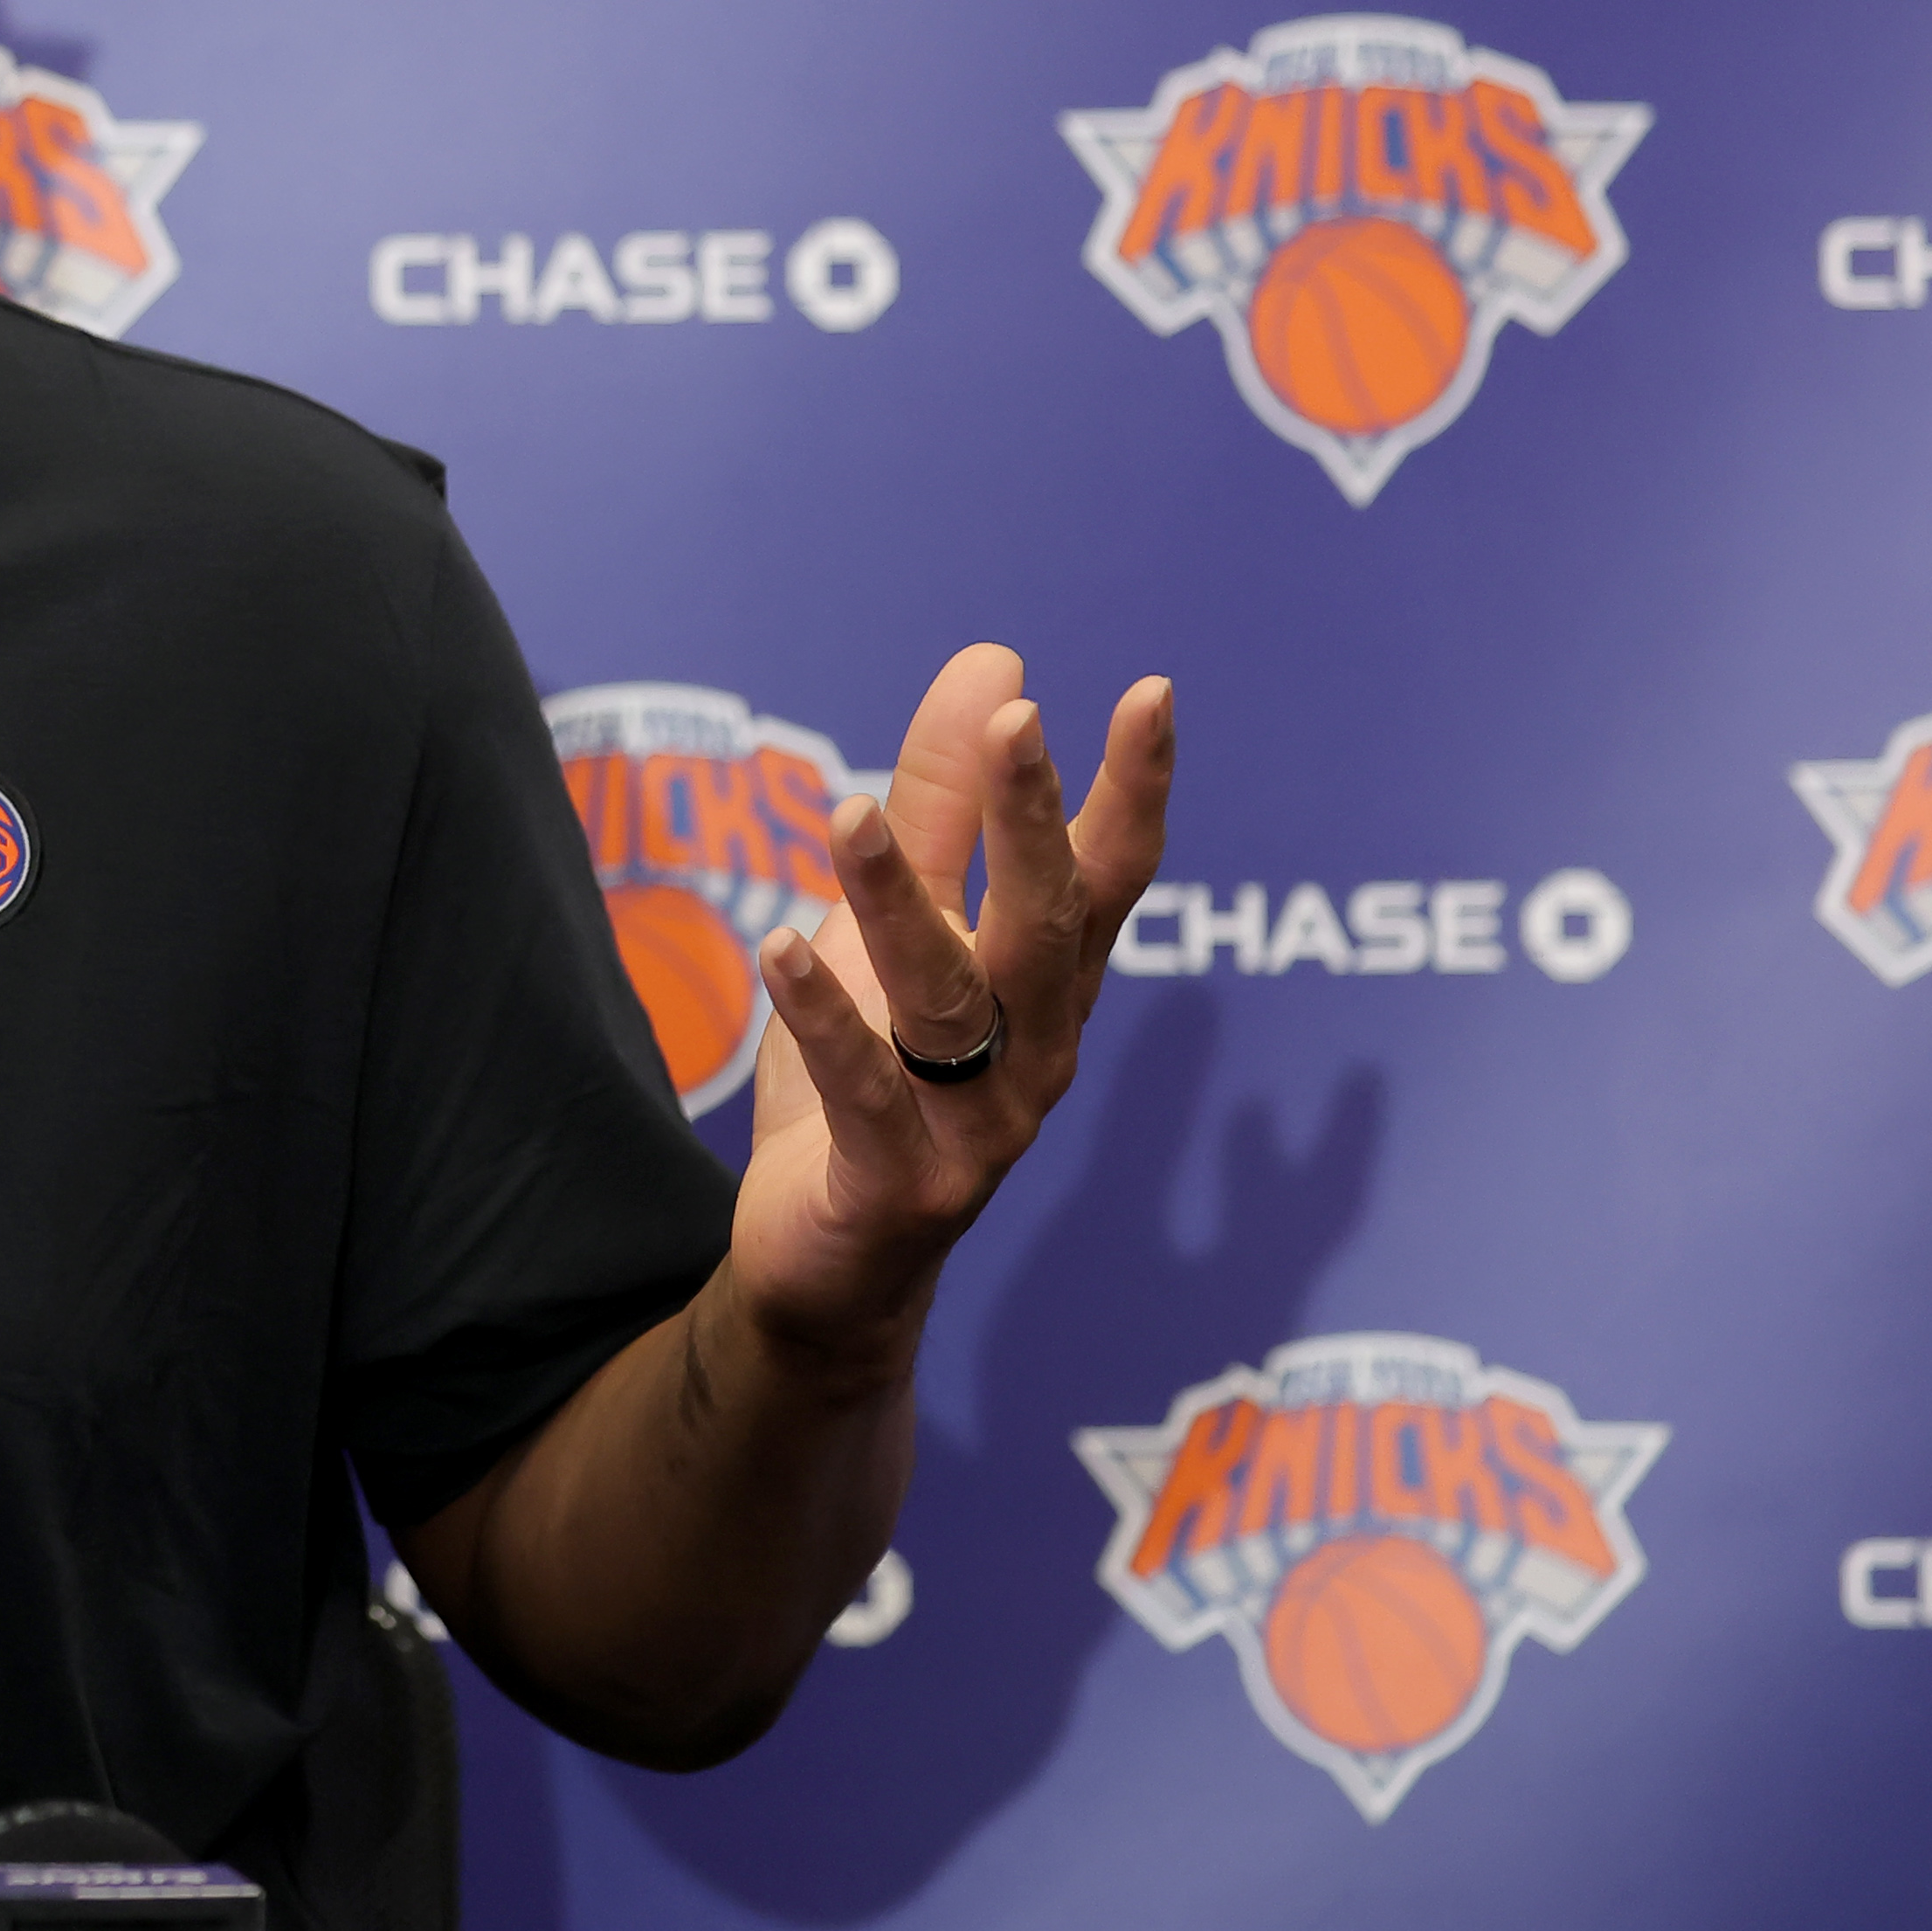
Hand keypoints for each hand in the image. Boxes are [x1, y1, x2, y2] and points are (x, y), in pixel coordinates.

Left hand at [728, 649, 1174, 1380]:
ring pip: (949, 1000)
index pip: (1108, 877)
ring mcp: (975, 1125)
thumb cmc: (874, 1082)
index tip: (1150, 692)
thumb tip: (997, 664)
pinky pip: (867, 1092)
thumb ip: (941, 808)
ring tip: (851, 808)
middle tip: (1021, 719)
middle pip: (1047, 925)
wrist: (824, 1266)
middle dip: (1034, 821)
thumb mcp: (899, 931)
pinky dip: (826, 1018)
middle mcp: (1033, 1050)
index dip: (1133, 789)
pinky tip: (782, 946)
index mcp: (1044, 987)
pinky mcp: (898, 1184)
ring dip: (899, 900)